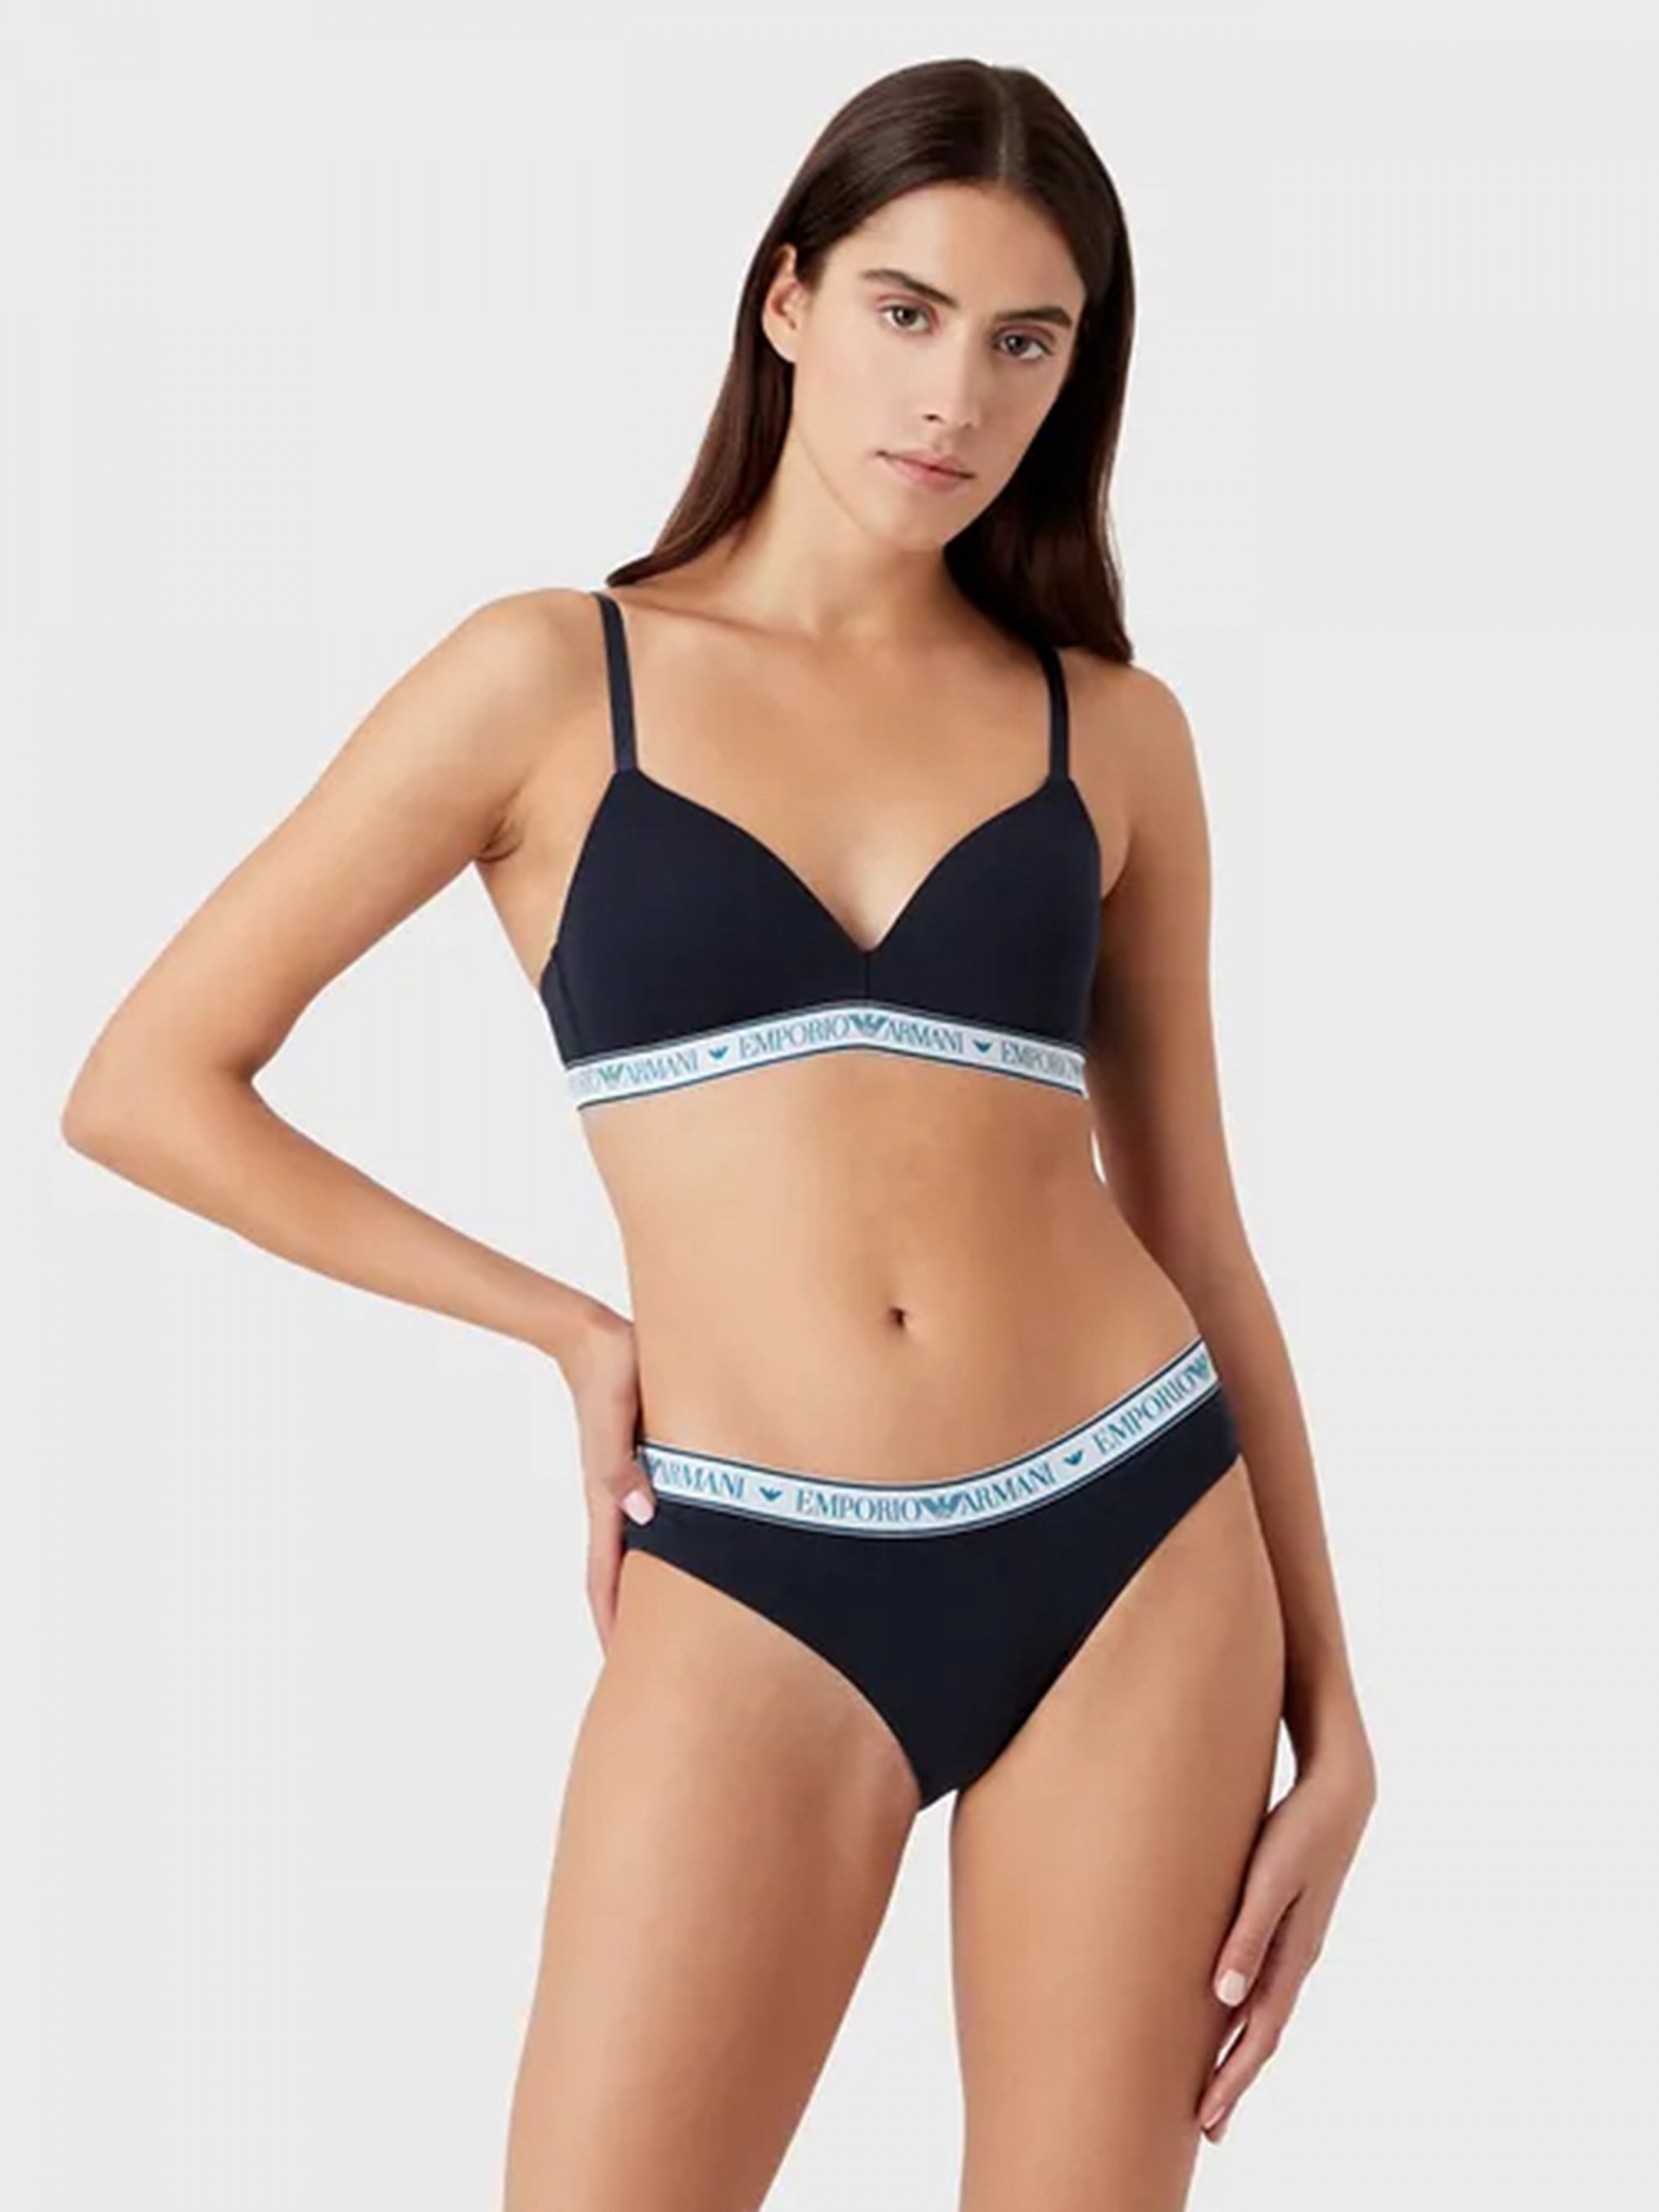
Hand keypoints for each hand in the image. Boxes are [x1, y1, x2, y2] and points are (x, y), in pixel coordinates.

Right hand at [554, 1304, 655, 1652]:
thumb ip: (623, 1465)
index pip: (604, 1578)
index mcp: (608, 1497)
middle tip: (651, 1666)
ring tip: (668, 1627)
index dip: (613, 1624)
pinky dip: (658, 1549)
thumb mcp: (619, 1416)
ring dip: (644, 1589)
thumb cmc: (610, 1371)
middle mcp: (615, 1500)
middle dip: (629, 1621)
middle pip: (617, 1576)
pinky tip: (680, 1553)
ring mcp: (625, 1484)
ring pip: (634, 1552)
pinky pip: (647, 1520)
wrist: (594, 1336)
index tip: (621, 1668)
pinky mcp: (636, 1464)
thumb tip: (641, 1518)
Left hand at [1199, 1728, 1375, 2142]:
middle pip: (1262, 2034)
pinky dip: (1245, 2014)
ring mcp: (1294, 1943)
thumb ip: (1247, 1935)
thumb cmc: (1298, 1832)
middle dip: (1234, 2080)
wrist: (1338, 1794)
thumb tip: (1225, 1999)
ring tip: (1215, 2085)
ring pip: (1264, 2012)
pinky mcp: (1287, 1922)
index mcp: (1292, 1956)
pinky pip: (1264, 1983)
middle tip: (1208, 2126)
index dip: (1232, 2078)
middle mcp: (1295, 1959)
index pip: (1258, 2034)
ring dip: (1239, 2051)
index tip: (1207, 2118)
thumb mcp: (1268, 1880)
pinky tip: (1229, 2016)